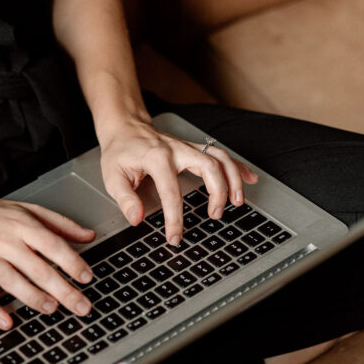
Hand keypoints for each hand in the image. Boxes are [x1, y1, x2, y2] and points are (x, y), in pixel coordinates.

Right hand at [0, 193, 96, 329]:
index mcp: (23, 225)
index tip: (87, 277)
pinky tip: (7, 321)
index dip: (72, 261)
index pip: (52, 244)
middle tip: (81, 306)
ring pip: (12, 281)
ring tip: (52, 309)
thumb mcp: (28, 209)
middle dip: (62, 289)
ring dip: (33, 297)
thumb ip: (60, 223)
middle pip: (38, 268)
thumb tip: (89, 236)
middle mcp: (6, 242)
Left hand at [99, 117, 258, 244]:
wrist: (125, 126)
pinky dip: (238, 167)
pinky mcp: (194, 148)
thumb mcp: (113, 176)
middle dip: (217, 192)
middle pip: (208, 166)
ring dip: (233, 179)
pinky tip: (250, 179)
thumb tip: (137, 219)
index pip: (170, 191)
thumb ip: (125, 199)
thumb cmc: (120, 151)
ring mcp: (188, 147)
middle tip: (215, 215)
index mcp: (156, 158)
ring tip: (238, 202)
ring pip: (220, 157)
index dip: (174, 217)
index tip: (175, 236)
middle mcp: (177, 149)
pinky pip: (221, 154)